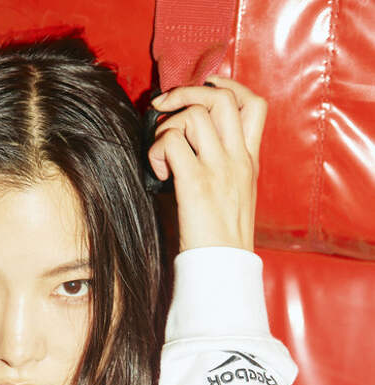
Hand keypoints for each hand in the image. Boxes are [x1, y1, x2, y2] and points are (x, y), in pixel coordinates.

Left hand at [148, 76, 266, 252]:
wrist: (224, 269)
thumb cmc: (222, 239)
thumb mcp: (234, 197)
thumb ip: (220, 166)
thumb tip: (185, 145)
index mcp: (250, 162)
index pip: (254, 104)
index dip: (228, 86)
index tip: (204, 89)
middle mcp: (238, 160)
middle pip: (222, 97)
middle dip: (188, 92)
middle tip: (163, 106)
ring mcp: (219, 170)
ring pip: (194, 115)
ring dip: (168, 126)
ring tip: (162, 154)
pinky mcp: (196, 184)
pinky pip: (173, 143)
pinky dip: (157, 150)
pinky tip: (159, 173)